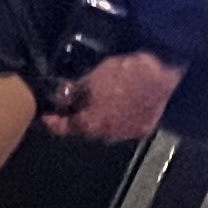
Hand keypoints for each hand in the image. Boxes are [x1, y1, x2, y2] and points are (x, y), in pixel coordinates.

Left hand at [40, 51, 182, 142]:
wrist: (160, 72)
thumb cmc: (124, 73)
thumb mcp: (91, 78)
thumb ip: (72, 92)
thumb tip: (59, 99)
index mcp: (91, 124)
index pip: (64, 129)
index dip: (53, 122)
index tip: (46, 117)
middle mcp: (108, 135)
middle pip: (86, 130)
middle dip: (78, 118)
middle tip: (72, 105)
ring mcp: (128, 133)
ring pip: (106, 129)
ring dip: (99, 118)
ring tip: (97, 102)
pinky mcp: (144, 128)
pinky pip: (124, 126)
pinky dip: (118, 118)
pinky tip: (118, 105)